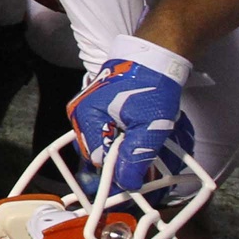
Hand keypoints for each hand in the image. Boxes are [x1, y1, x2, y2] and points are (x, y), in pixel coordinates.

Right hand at [70, 36, 193, 192]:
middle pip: (101, 153)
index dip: (122, 172)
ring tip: (155, 140)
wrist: (156, 56)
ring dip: (131, 148)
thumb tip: (128, 182)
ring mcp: (90, 110)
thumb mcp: (149, 126)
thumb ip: (136, 156)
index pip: (100, 160)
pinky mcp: (101, 107)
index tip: (143, 179)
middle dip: (128, 159)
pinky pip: (111, 131)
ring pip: (108, 143)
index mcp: (87, 118)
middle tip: (153, 159)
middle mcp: (82, 115)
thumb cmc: (151, 84)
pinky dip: (129, 136)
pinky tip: (147, 132)